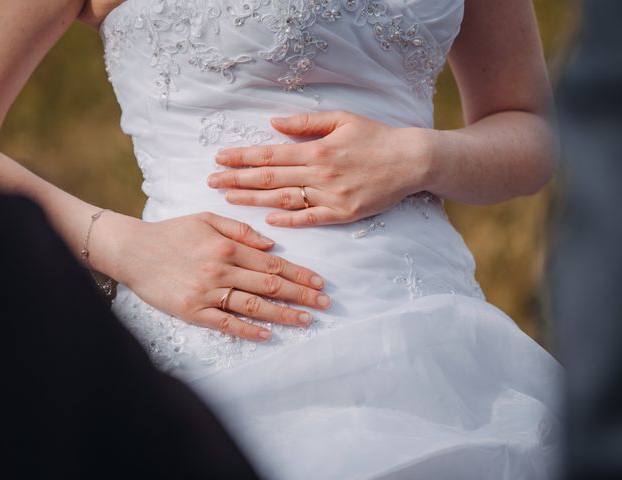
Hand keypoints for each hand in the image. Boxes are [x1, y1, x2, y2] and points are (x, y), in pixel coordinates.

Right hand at [109, 212, 329, 340]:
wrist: (133, 251)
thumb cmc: (172, 233)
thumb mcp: (207, 219)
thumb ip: (240, 230)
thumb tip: (271, 245)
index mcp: (227, 248)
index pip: (272, 265)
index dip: (299, 274)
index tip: (319, 283)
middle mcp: (221, 271)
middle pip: (270, 286)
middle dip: (301, 295)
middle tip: (324, 304)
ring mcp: (207, 293)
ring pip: (253, 306)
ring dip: (283, 314)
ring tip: (306, 320)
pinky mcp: (192, 311)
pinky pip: (225, 323)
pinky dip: (248, 330)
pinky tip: (267, 335)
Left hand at [206, 110, 434, 226]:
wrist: (411, 161)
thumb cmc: (376, 137)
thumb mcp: (342, 119)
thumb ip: (306, 124)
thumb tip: (272, 124)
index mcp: (317, 150)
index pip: (270, 155)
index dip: (242, 157)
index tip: (219, 159)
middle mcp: (320, 173)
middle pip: (270, 178)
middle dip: (237, 179)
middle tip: (211, 181)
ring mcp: (332, 196)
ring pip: (285, 199)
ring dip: (254, 200)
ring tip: (228, 198)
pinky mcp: (344, 214)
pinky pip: (311, 218)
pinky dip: (290, 219)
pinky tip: (268, 220)